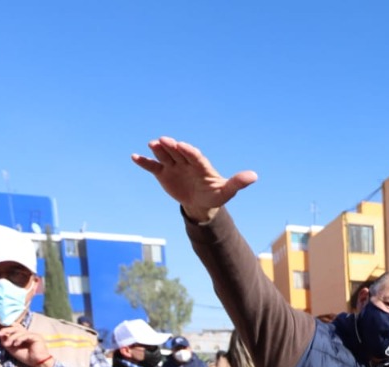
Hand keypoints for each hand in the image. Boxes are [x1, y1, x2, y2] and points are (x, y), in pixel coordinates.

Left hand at [0, 326, 51, 366]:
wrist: (36, 362)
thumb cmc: (26, 357)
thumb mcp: (12, 349)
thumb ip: (7, 342)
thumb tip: (1, 335)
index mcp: (23, 336)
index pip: (15, 328)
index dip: (7, 328)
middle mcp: (27, 333)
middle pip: (15, 327)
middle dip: (6, 330)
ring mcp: (32, 334)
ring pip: (19, 332)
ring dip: (11, 338)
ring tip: (8, 345)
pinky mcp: (36, 337)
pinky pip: (26, 335)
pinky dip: (19, 339)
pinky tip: (16, 344)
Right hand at [132, 137, 257, 221]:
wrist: (200, 204)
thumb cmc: (215, 195)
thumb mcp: (226, 191)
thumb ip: (237, 182)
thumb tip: (254, 176)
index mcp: (201, 164)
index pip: (195, 155)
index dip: (189, 151)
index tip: (183, 146)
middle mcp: (186, 162)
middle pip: (178, 152)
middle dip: (172, 147)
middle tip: (164, 140)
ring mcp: (174, 166)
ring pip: (165, 156)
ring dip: (158, 150)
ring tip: (152, 145)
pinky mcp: (163, 173)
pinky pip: (153, 166)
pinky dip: (144, 162)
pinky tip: (134, 157)